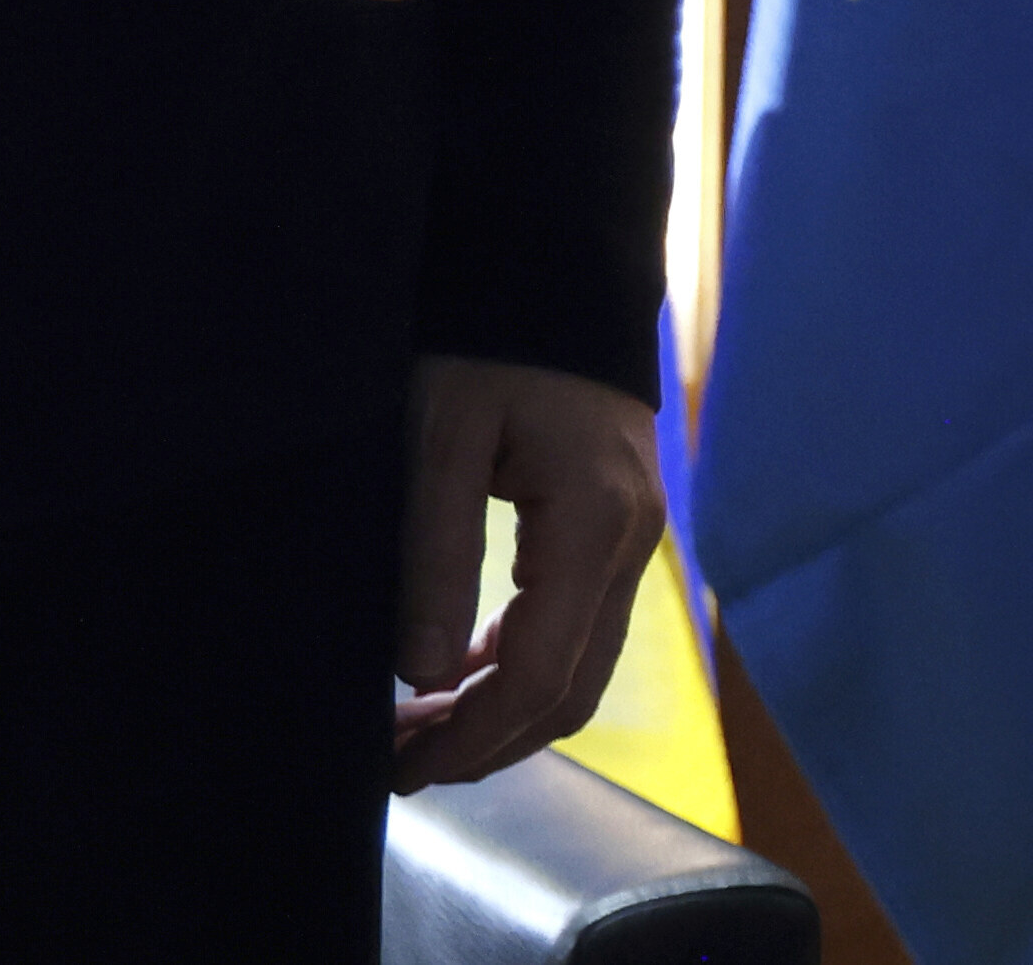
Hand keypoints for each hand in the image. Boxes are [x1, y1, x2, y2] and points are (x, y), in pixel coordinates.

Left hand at [387, 355, 665, 792]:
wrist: (552, 266)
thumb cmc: (487, 339)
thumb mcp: (440, 439)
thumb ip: (435, 556)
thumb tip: (422, 675)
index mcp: (593, 522)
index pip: (541, 674)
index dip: (472, 737)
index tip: (401, 765)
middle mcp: (630, 542)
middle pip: (571, 690)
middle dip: (487, 741)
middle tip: (400, 763)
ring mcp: (632, 536)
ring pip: (580, 667)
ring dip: (503, 711)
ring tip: (418, 728)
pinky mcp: (616, 527)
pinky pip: (577, 624)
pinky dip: (520, 664)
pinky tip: (458, 670)